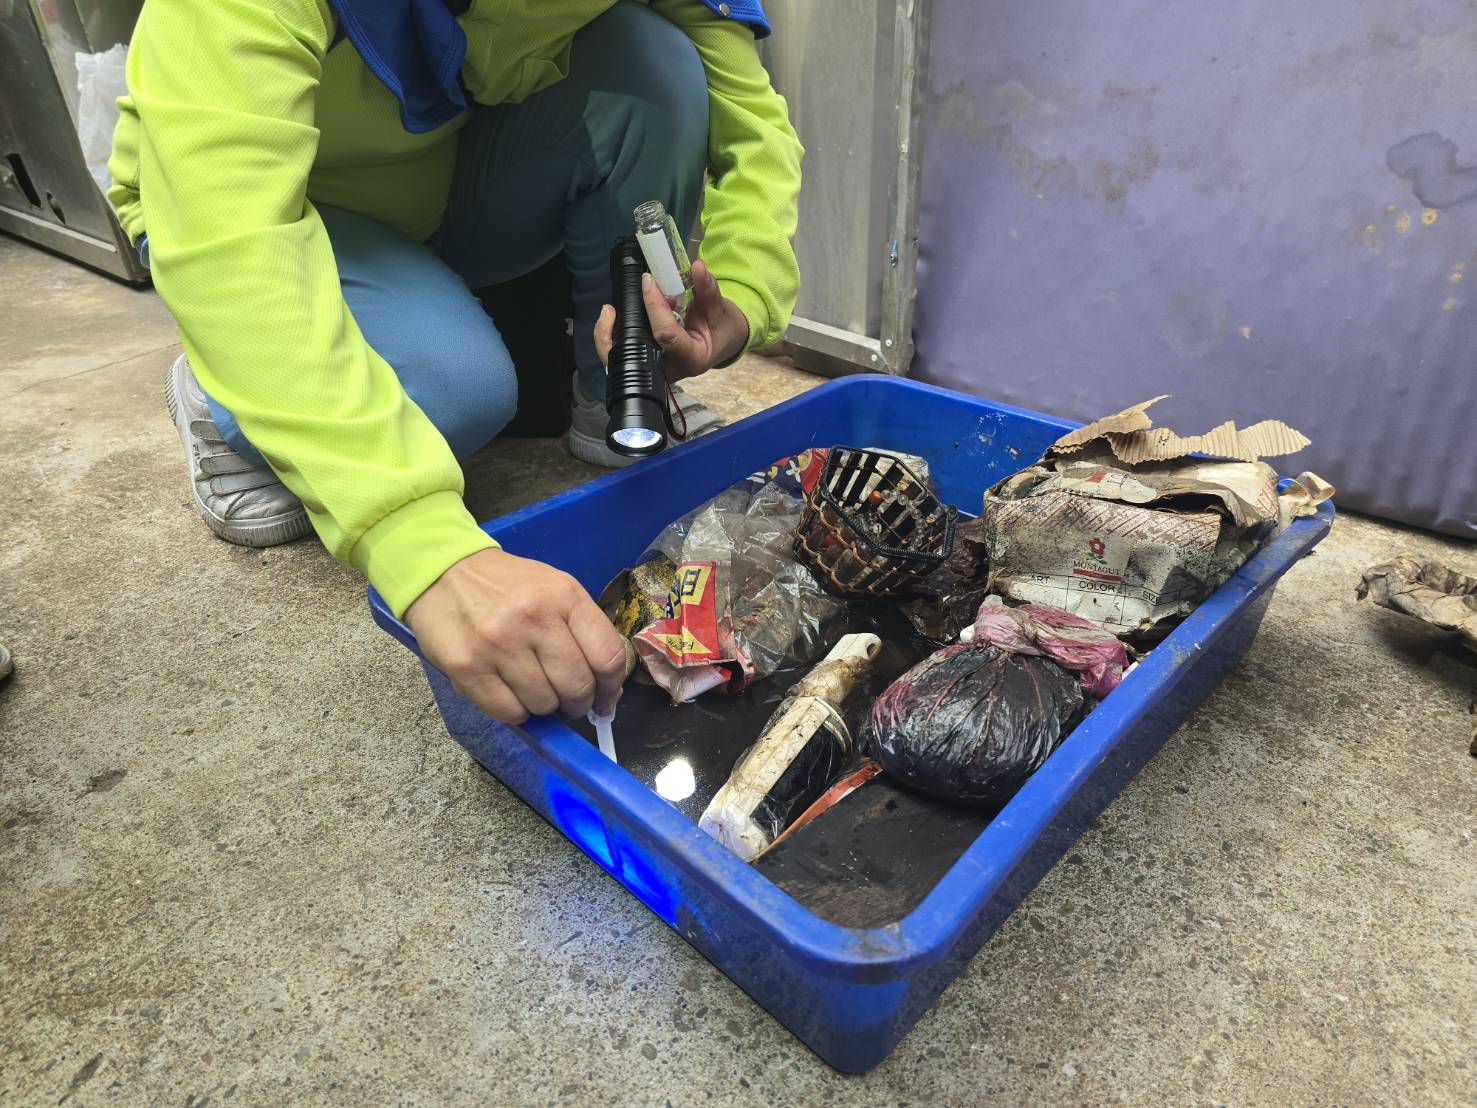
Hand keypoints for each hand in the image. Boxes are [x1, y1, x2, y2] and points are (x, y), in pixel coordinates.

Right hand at [405, 548, 626, 724]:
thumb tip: (606, 689)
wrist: (443, 571)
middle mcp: (533, 617)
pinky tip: (510, 692)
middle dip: (578, 703)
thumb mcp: (555, 589)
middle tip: (568, 700)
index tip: (606, 701)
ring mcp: (498, 644)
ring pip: (544, 704)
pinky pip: (509, 713)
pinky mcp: (467, 667)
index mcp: (564, 595)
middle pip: (577, 687)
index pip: (607, 657)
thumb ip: (583, 632)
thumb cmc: (507, 586)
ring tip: (533, 687)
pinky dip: (516, 712)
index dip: (611, 689)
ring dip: (544, 706)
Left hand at [594, 259, 748, 381]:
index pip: (666, 335)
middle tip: (613, 306)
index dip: (654, 306)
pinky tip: (619, 317)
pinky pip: (626, 353)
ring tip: (614, 310)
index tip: (648, 282)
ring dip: (611, 335)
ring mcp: (659, 369)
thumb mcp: (720, 308)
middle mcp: (672, 369)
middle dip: (620, 328)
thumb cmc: (723, 328)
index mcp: (692, 358)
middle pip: (637, 353)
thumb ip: (707, 288)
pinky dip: (617, 335)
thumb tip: (697, 267)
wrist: (723, 341)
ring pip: (624, 359)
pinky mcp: (650, 363)